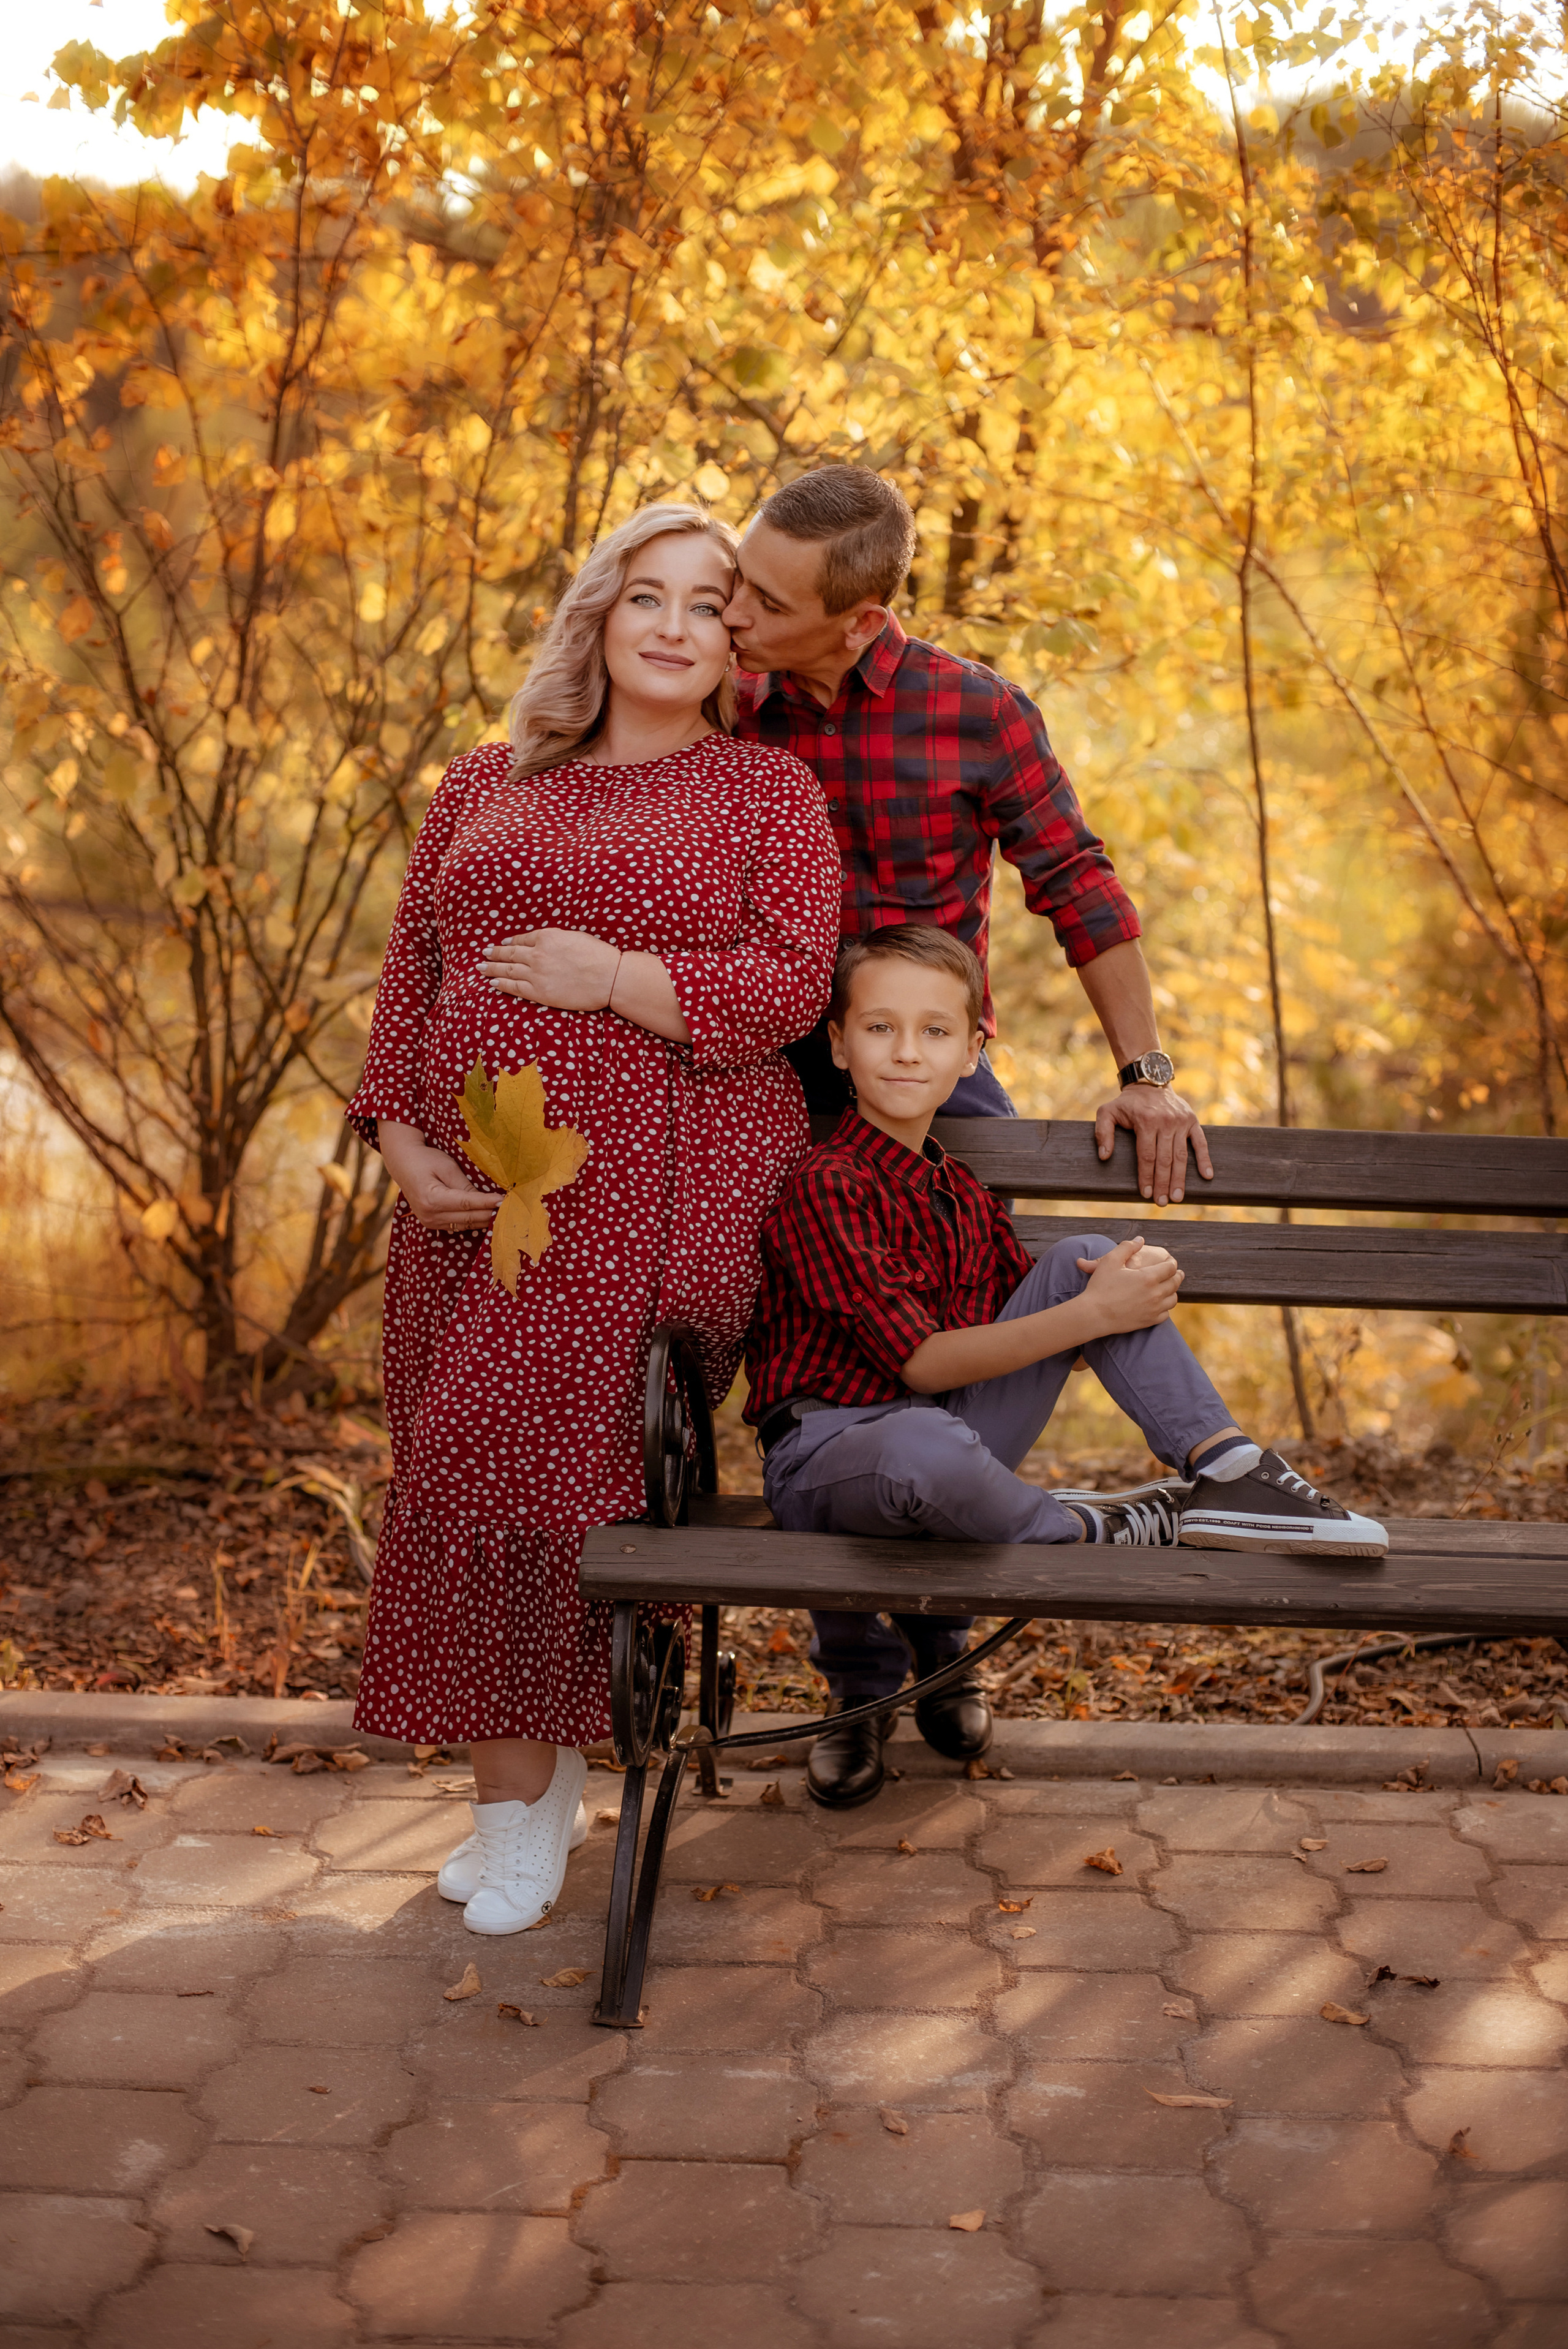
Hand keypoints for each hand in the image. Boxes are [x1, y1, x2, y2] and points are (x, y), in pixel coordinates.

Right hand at [378, 1123, 497, 1232]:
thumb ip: (465, 1185)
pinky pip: (457, 1226)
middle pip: (468, 1218)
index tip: (504, 1200)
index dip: (488, 1203)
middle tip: (509, 1209)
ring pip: (464, 1225)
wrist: (403, 1163)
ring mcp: (429, 1222)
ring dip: (484, 1220)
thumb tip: (487, 1199)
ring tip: (502, 1215)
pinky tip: (487, 1217)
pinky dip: (473, 1222)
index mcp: (432, 1199)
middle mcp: (429, 1215)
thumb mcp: (447, 1167)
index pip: (467, 1204)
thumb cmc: (426, 1159)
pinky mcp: (432, 1224)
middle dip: (489, 1214)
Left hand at [481, 928, 617, 1010]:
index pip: (522, 939)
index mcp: (547, 937)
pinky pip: (514, 987)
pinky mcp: (539, 992)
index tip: (503, 944)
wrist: (609, 977)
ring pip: (507, 970)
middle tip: (483, 953)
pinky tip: (492, 983)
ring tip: (480, 968)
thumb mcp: (575, 937)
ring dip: (491, 968)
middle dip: (494, 954)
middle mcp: (537, 954)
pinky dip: (501, 984)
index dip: (510, 942)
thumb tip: (547, 944)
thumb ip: (556, 940)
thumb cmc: (598, 956)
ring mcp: (536, 973)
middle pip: (509, 954)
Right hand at [1077, 1235, 1184, 1336]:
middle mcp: (1155, 1294)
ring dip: (1173, 1291)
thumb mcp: (1110, 1261)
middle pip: (1175, 1283)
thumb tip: (1140, 1239)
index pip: (1170, 1268)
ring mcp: (1153, 1309)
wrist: (1093, 1315)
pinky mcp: (1149, 1322)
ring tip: (1170, 1287)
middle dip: (1177, 1276)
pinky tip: (1161, 1303)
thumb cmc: (1100, 1286)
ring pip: (1172, 1299)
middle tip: (1178, 1273)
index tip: (1170, 1261)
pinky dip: (1166, 1307)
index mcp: (1148, 1277)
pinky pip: (1165, 1314)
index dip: (1172, 1262)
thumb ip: (1127, 1247)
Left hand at [1092, 1084, 1212, 1206]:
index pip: (1147, 1156)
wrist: (1149, 1083)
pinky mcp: (1192, 1121)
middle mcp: (1166, 1122)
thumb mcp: (1107, 1112)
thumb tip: (1104, 1156)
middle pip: (1165, 1159)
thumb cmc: (1127, 1103)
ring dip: (1180, 1178)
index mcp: (1146, 1121)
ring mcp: (1181, 1122)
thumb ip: (1102, 1133)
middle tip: (1162, 1203)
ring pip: (1181, 1156)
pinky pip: (1200, 1142)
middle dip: (1163, 1183)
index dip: (1146, 1177)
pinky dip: (1204, 1159)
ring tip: (1177, 1197)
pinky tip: (1207, 1176)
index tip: (1146, 1194)